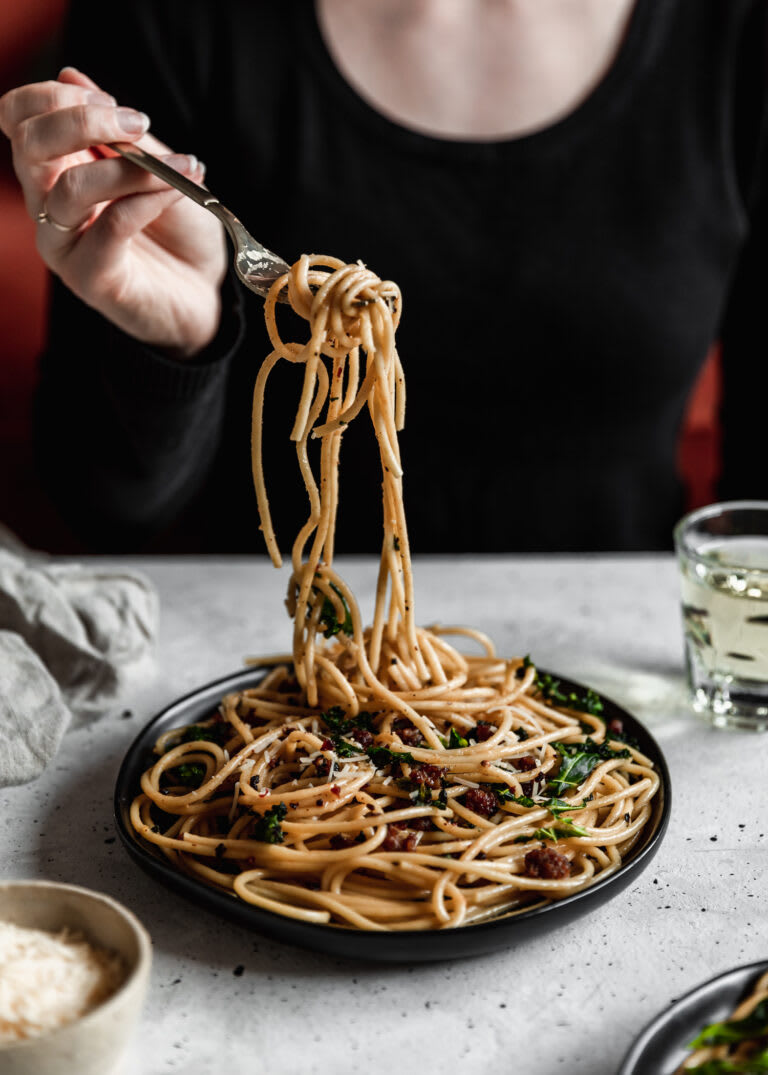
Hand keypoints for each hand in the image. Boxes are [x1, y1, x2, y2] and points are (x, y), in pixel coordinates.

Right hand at [0, 67, 226, 357]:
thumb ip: (120, 133)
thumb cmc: (180, 232)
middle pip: (28, 146)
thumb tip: (72, 75)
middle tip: (137, 122)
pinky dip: (146, 202)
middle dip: (80, 121)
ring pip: (70, 189)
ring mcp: (65, 246)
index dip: (52, 98)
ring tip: (182, 168)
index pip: (18, 120)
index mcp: (56, 172)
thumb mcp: (157, 169)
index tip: (111, 103)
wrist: (205, 295)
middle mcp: (49, 208)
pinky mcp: (91, 279)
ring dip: (130, 168)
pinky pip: (110, 228)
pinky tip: (177, 193)